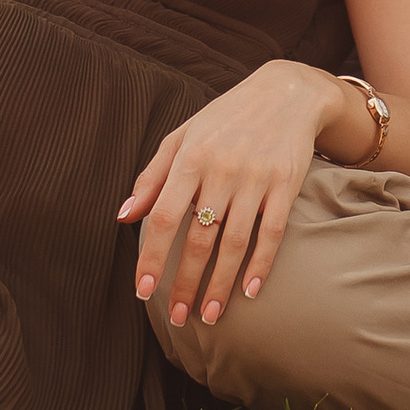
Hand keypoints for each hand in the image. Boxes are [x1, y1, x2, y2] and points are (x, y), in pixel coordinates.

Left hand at [118, 61, 345, 329]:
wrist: (286, 92)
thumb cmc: (226, 117)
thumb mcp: (182, 136)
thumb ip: (152, 176)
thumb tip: (124, 216)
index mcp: (190, 158)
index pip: (163, 217)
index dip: (152, 257)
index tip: (144, 291)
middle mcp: (221, 170)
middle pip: (198, 239)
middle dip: (185, 283)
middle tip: (178, 317)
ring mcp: (256, 179)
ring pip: (234, 243)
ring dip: (219, 284)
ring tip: (209, 315)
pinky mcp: (286, 185)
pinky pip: (271, 233)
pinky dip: (261, 265)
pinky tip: (250, 291)